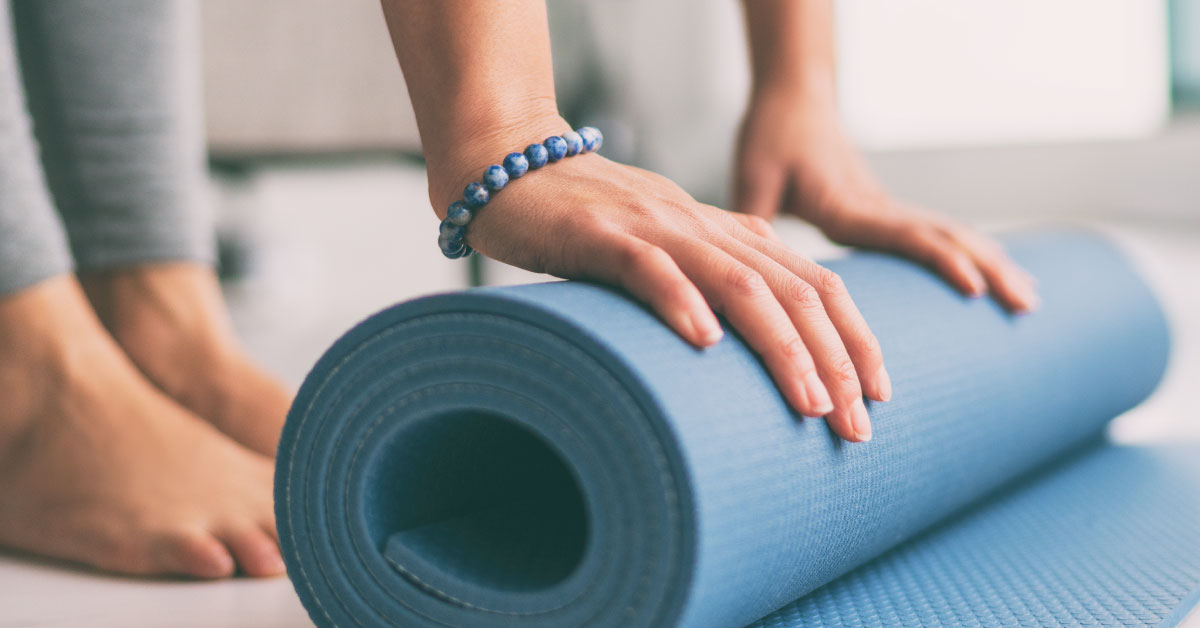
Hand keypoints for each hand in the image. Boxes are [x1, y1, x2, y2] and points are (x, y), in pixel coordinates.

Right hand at [428, 118, 889, 441]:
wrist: (512, 168)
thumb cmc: (588, 222)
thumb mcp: (666, 250)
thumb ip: (709, 280)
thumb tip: (743, 341)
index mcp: (727, 234)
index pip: (815, 283)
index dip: (855, 337)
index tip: (879, 395)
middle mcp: (704, 229)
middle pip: (793, 290)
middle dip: (836, 360)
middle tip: (856, 425)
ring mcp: (655, 229)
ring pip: (739, 283)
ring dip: (781, 345)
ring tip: (809, 401)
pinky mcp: (601, 235)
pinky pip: (649, 268)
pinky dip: (681, 302)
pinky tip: (705, 343)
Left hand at [734, 89, 1038, 311]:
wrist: (794, 99)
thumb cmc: (772, 136)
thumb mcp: (753, 175)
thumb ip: (752, 215)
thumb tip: (744, 268)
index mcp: (848, 204)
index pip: (904, 233)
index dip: (940, 260)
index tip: (974, 288)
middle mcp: (877, 206)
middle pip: (945, 237)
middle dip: (988, 270)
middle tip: (1027, 306)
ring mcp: (888, 208)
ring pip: (951, 235)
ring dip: (992, 264)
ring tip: (1030, 301)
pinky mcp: (887, 211)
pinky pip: (938, 234)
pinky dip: (973, 255)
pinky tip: (995, 277)